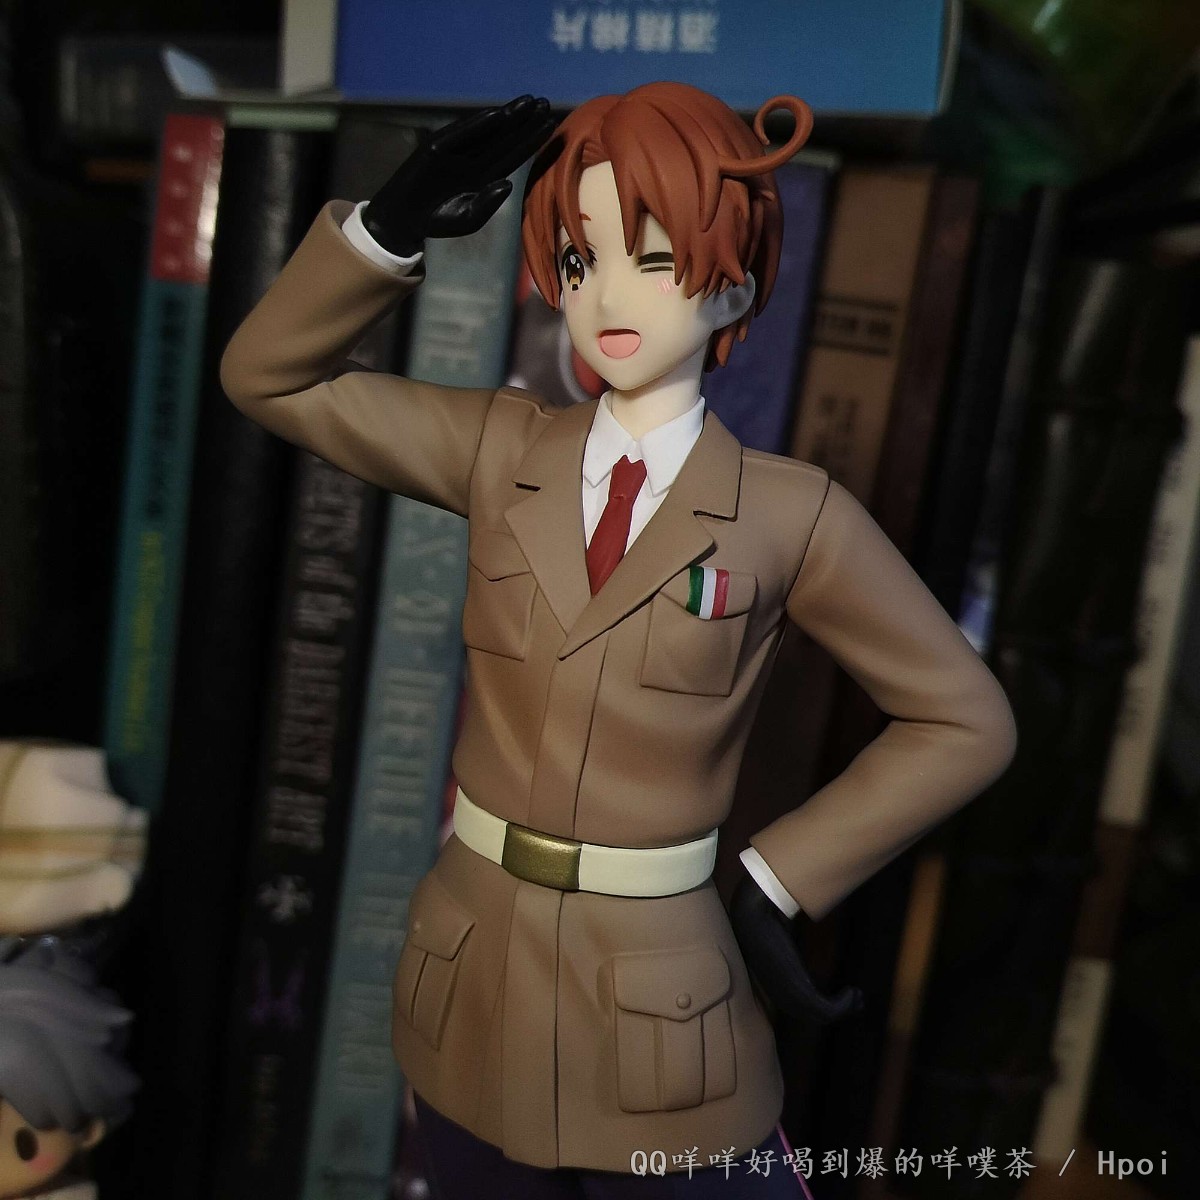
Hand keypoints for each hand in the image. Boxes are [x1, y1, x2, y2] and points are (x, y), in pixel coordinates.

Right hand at [363, 94, 554, 256]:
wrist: (407, 220)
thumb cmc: (439, 220)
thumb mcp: (468, 218)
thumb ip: (488, 204)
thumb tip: (507, 185)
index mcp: (485, 175)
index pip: (514, 155)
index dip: (531, 140)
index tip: (551, 125)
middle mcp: (474, 159)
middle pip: (505, 138)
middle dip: (525, 122)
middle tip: (546, 103)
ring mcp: (455, 151)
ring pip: (486, 131)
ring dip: (507, 116)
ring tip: (528, 102)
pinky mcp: (435, 148)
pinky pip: (460, 135)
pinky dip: (478, 125)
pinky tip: (497, 115)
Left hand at [729, 875, 863, 1023]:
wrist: (756, 919)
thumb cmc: (765, 926)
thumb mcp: (780, 946)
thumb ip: (790, 955)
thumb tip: (805, 949)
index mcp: (776, 989)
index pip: (802, 1010)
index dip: (825, 1007)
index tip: (844, 998)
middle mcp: (782, 998)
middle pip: (816, 1017)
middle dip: (840, 1010)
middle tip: (858, 999)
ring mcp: (790, 997)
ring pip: (824, 1016)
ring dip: (846, 1008)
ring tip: (858, 995)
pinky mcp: (801, 991)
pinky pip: (828, 1010)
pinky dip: (844, 1004)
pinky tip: (852, 990)